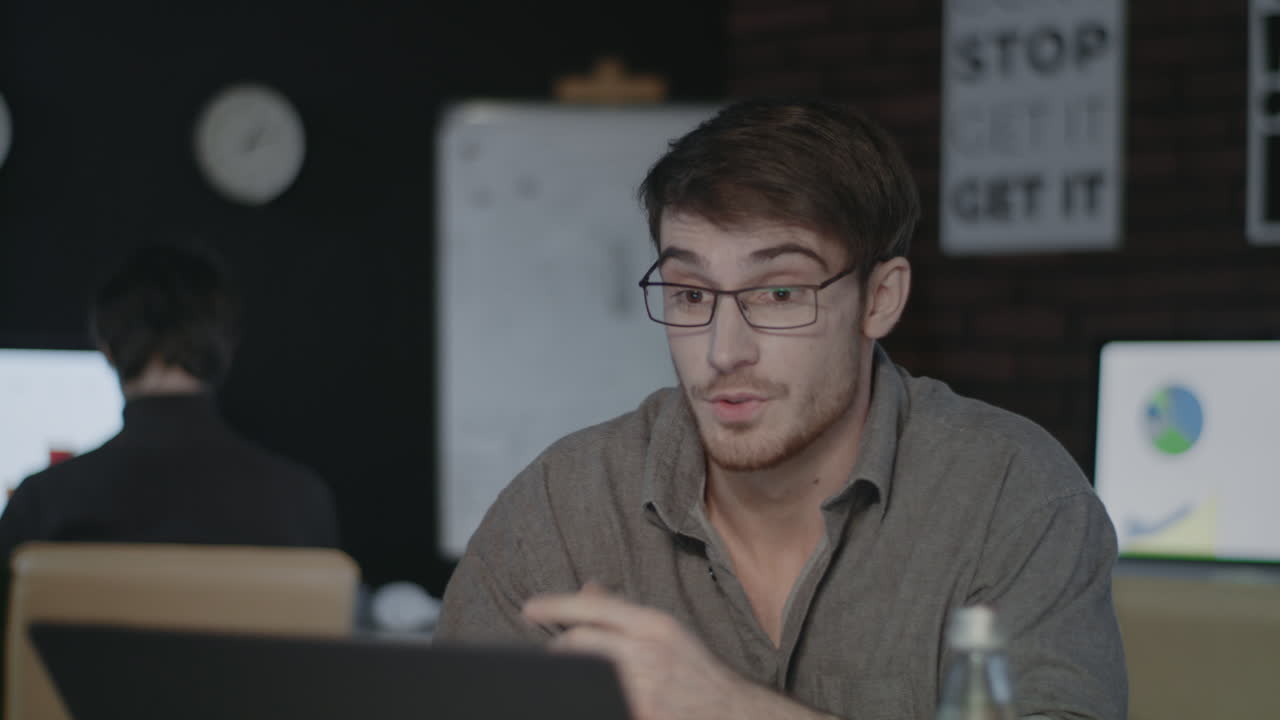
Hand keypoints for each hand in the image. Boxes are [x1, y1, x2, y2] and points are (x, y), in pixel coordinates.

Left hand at [522, 583, 745, 719]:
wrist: (731, 712)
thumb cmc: (695, 671)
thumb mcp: (665, 631)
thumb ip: (624, 611)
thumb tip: (587, 589)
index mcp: (654, 625)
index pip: (593, 608)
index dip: (555, 606)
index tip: (529, 609)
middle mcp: (648, 652)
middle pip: (580, 642)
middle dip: (559, 648)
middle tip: (552, 655)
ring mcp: (645, 687)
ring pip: (583, 674)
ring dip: (570, 675)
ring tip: (568, 678)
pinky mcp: (643, 713)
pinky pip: (598, 700)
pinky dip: (585, 696)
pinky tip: (583, 696)